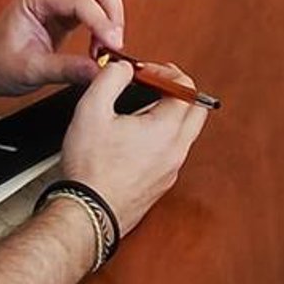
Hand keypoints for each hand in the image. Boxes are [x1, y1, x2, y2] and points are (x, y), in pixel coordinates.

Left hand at [0, 0, 125, 98]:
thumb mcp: (31, 70)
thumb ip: (67, 69)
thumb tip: (98, 70)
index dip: (101, 20)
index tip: (113, 43)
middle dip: (112, 7)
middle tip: (115, 38)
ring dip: (110, 13)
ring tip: (108, 43)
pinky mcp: (67, 9)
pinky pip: (96, 5)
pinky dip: (104, 21)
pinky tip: (100, 43)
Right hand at [58, 55, 208, 237]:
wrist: (87, 216)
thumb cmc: (89, 169)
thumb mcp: (91, 109)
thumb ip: (110, 78)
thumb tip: (123, 67)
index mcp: (167, 129)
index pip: (186, 87)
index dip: (165, 71)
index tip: (144, 71)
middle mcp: (176, 151)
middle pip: (196, 110)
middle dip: (179, 90)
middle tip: (157, 82)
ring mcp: (171, 171)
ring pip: (185, 133)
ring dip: (170, 114)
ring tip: (141, 109)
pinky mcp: (160, 186)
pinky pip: (172, 153)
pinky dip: (162, 138)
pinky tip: (135, 139)